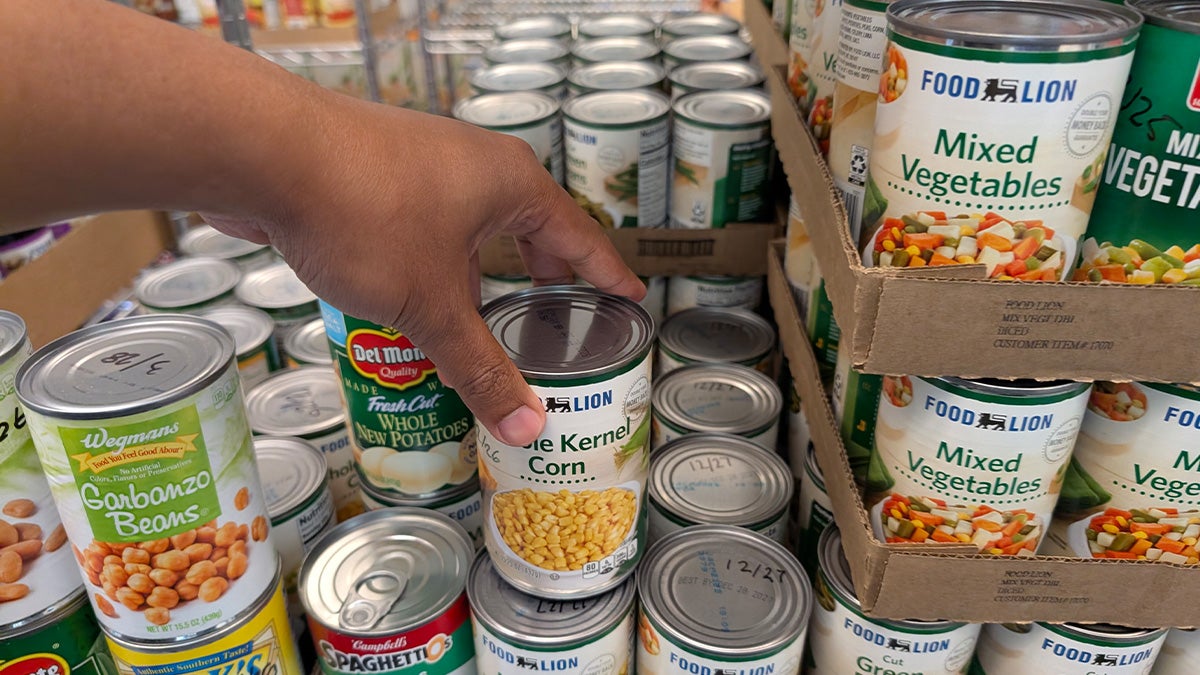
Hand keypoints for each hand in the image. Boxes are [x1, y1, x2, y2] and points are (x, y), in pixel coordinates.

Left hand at [203, 90, 643, 446]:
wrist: (263, 150)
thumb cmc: (364, 212)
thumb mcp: (431, 306)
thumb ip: (480, 368)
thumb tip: (528, 425)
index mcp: (510, 183)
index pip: (578, 233)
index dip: (604, 272)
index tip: (627, 294)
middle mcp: (472, 161)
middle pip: (525, 223)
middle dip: (538, 270)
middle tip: (553, 309)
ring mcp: (420, 160)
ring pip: (466, 222)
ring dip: (476, 268)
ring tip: (477, 314)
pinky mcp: (372, 168)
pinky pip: (422, 220)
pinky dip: (431, 258)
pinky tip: (411, 293)